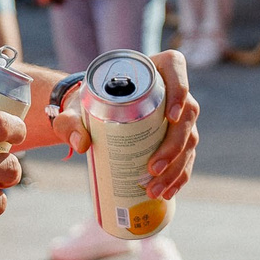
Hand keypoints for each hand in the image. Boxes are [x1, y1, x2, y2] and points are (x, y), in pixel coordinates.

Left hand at [52, 50, 200, 200]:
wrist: (90, 116)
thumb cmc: (86, 104)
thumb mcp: (75, 109)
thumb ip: (69, 121)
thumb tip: (81, 143)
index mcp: (150, 70)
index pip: (175, 67)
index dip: (180, 90)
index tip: (170, 117)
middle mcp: (170, 90)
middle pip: (187, 113)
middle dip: (174, 147)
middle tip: (152, 170)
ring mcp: (177, 115)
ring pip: (189, 139)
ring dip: (177, 168)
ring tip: (155, 189)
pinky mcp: (177, 137)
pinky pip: (186, 156)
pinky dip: (180, 176)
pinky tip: (169, 192)